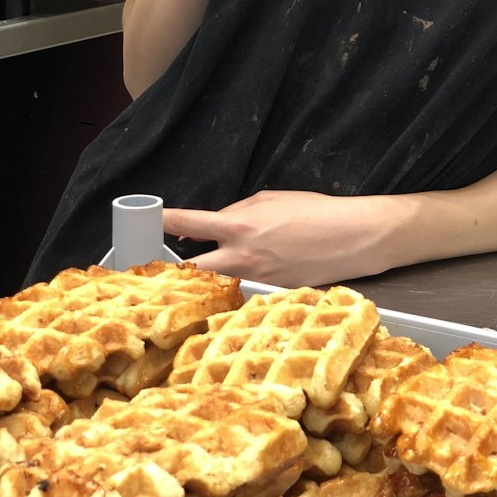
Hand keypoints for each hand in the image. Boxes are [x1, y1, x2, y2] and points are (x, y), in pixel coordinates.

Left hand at [163, 191, 404, 286]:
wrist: (350, 238)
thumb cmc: (312, 211)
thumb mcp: (269, 200)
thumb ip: (235, 211)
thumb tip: (210, 224)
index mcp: (238, 225)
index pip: (187, 223)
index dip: (162, 222)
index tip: (146, 221)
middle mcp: (240, 257)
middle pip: (189, 270)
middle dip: (171, 269)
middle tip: (159, 267)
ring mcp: (252, 281)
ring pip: (213, 286)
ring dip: (201, 280)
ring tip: (192, 278)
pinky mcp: (267, 296)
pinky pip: (239, 293)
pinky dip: (231, 288)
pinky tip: (232, 284)